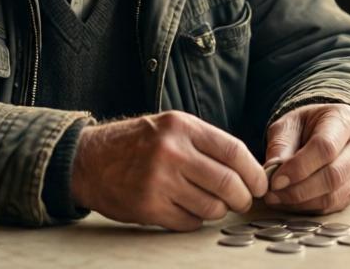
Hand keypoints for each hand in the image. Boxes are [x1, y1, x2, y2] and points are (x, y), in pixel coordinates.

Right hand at [70, 111, 267, 230]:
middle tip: (242, 201)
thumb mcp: (170, 127)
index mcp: (182, 127)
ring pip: (212, 207)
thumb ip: (205, 143)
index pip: (234, 151)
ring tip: (208, 203)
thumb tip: (248, 170)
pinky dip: (194, 219)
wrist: (89, 160)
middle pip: (228, 183)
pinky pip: (189, 222)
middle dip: (243, 198)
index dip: (254, 173)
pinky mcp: (148, 207)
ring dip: (217, 210)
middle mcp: (172, 152)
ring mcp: (159, 181)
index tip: (260, 185)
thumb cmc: (136, 144)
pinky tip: (184, 208)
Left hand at [263, 103, 349, 213]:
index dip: (299, 167)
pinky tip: (290, 203)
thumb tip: (272, 170)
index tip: (275, 179)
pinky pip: (335, 205)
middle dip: (299, 189)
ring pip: (335, 195)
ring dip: (302, 202)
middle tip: (273, 193)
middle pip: (334, 175)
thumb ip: (281, 145)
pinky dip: (310, 208)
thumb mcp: (289, 125)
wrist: (326, 131)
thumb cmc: (306, 126)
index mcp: (344, 119)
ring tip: (277, 199)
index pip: (325, 147)